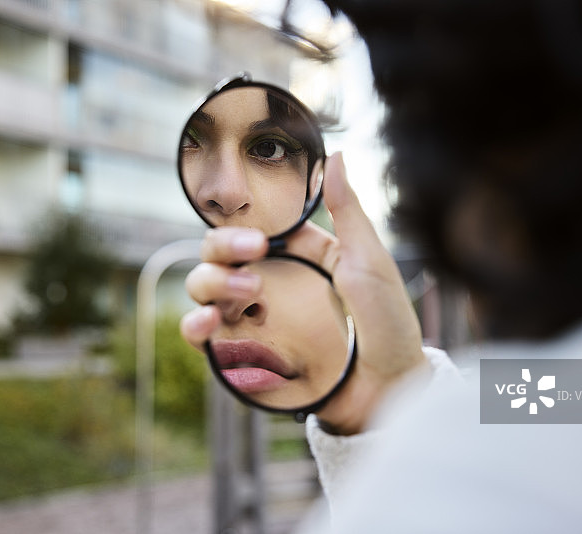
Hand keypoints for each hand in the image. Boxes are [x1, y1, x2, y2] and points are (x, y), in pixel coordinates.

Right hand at [180, 152, 425, 433]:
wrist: (388, 389)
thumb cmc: (388, 324)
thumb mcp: (369, 260)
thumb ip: (348, 210)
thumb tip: (337, 155)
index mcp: (297, 256)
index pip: (251, 229)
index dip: (243, 227)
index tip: (259, 239)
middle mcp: (269, 284)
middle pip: (218, 253)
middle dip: (223, 248)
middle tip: (253, 256)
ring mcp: (253, 319)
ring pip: (204, 287)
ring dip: (212, 282)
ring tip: (250, 295)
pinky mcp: (243, 355)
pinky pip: (203, 336)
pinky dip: (193, 325)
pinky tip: (208, 322)